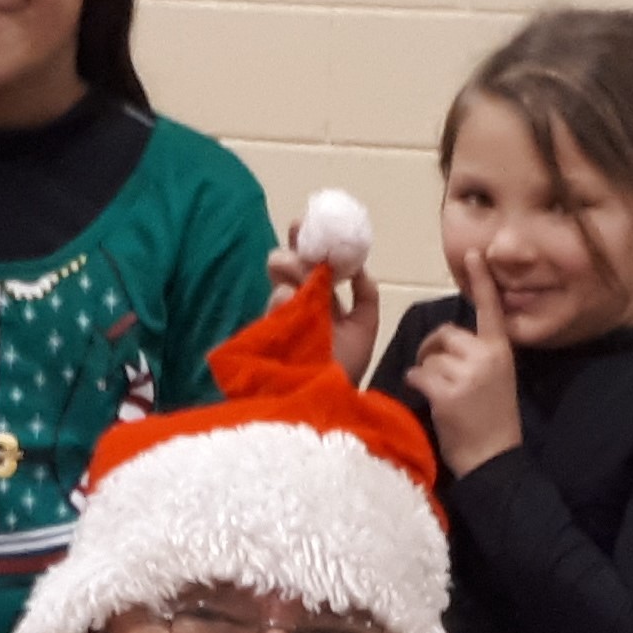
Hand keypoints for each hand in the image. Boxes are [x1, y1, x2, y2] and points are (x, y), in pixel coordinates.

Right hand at [268, 238, 389, 381]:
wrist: (327, 407)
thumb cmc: (345, 369)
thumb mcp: (364, 328)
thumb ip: (364, 297)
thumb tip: (358, 267)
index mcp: (322, 303)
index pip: (314, 267)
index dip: (312, 245)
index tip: (309, 225)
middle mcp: (300, 308)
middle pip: (294, 271)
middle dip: (295, 250)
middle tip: (297, 233)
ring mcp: (283, 322)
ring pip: (282, 286)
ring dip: (287, 270)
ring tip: (288, 262)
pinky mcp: (268, 338)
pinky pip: (272, 314)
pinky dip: (279, 302)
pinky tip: (285, 293)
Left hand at [405, 248, 519, 474]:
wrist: (494, 459)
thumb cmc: (491, 420)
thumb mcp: (496, 379)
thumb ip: (478, 356)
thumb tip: (448, 342)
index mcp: (500, 350)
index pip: (490, 309)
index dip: (481, 280)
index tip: (474, 253)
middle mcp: (486, 356)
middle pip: (445, 334)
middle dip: (433, 349)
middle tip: (435, 371)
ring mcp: (468, 373)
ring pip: (429, 356)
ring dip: (425, 372)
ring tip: (439, 393)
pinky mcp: (448, 392)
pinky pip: (419, 374)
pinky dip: (416, 384)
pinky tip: (428, 398)